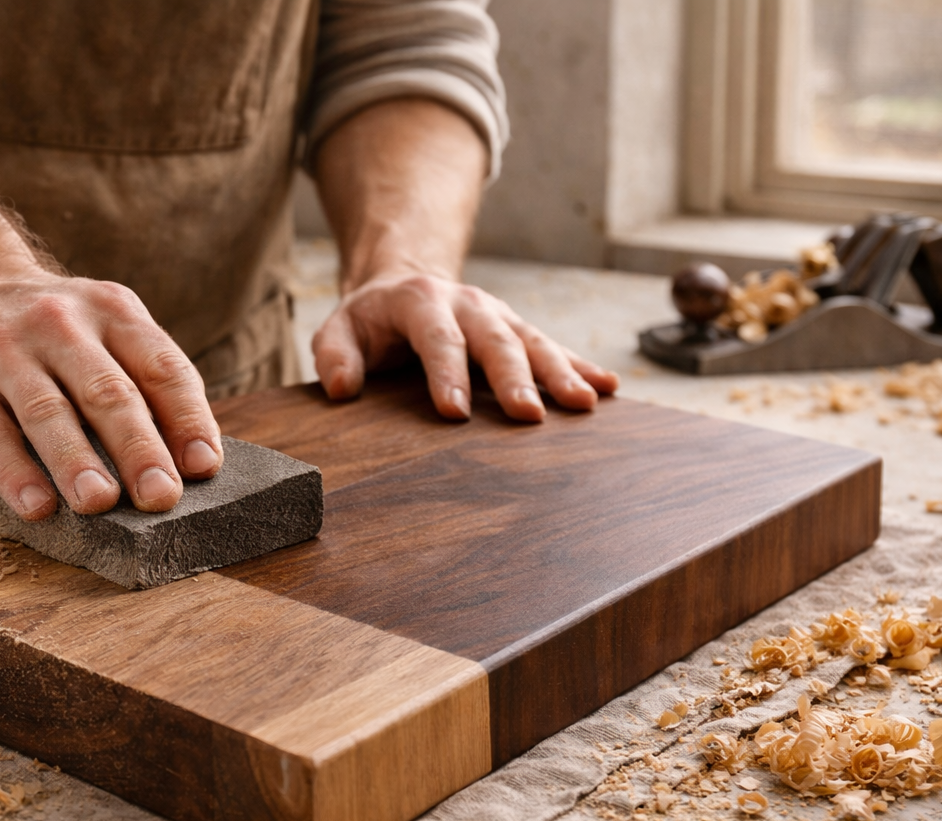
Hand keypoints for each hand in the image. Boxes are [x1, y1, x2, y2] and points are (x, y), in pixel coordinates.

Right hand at [0, 268, 223, 520]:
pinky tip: (37, 507)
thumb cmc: (58, 335)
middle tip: (160, 496)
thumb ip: (147, 386)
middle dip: (137, 447)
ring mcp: (6, 350)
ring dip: (75, 461)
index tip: (204, 467)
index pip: (161, 367)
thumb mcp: (108, 333)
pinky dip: (14, 472)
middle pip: (107, 391)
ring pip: (47, 411)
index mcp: (114, 313)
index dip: (187, 418)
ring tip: (98, 503)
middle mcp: (61, 323)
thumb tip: (191, 466)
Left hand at [312, 272, 619, 420]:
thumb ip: (334, 354)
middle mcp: (468, 304)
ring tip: (585, 404)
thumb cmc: (370, 321)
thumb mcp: (338, 329)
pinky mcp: (518, 331)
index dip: (447, 374)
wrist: (404, 284)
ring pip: (534, 342)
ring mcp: (499, 316)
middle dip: (514, 377)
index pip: (437, 339)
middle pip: (495, 340)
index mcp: (421, 302)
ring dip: (562, 373)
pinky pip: (554, 348)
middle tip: (528, 415)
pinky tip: (608, 388)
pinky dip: (581, 367)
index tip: (455, 412)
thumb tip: (340, 387)